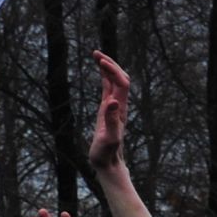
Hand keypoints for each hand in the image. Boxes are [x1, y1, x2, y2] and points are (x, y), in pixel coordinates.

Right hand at [87, 50, 131, 173]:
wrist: (108, 163)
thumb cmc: (107, 153)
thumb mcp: (109, 138)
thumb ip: (112, 121)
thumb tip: (113, 101)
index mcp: (120, 110)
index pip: (121, 84)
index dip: (113, 71)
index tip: (100, 61)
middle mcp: (119, 106)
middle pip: (120, 79)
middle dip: (111, 64)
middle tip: (96, 53)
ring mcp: (113, 108)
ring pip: (114, 82)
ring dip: (107, 68)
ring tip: (95, 55)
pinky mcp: (107, 111)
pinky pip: (108, 90)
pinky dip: (105, 78)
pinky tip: (100, 71)